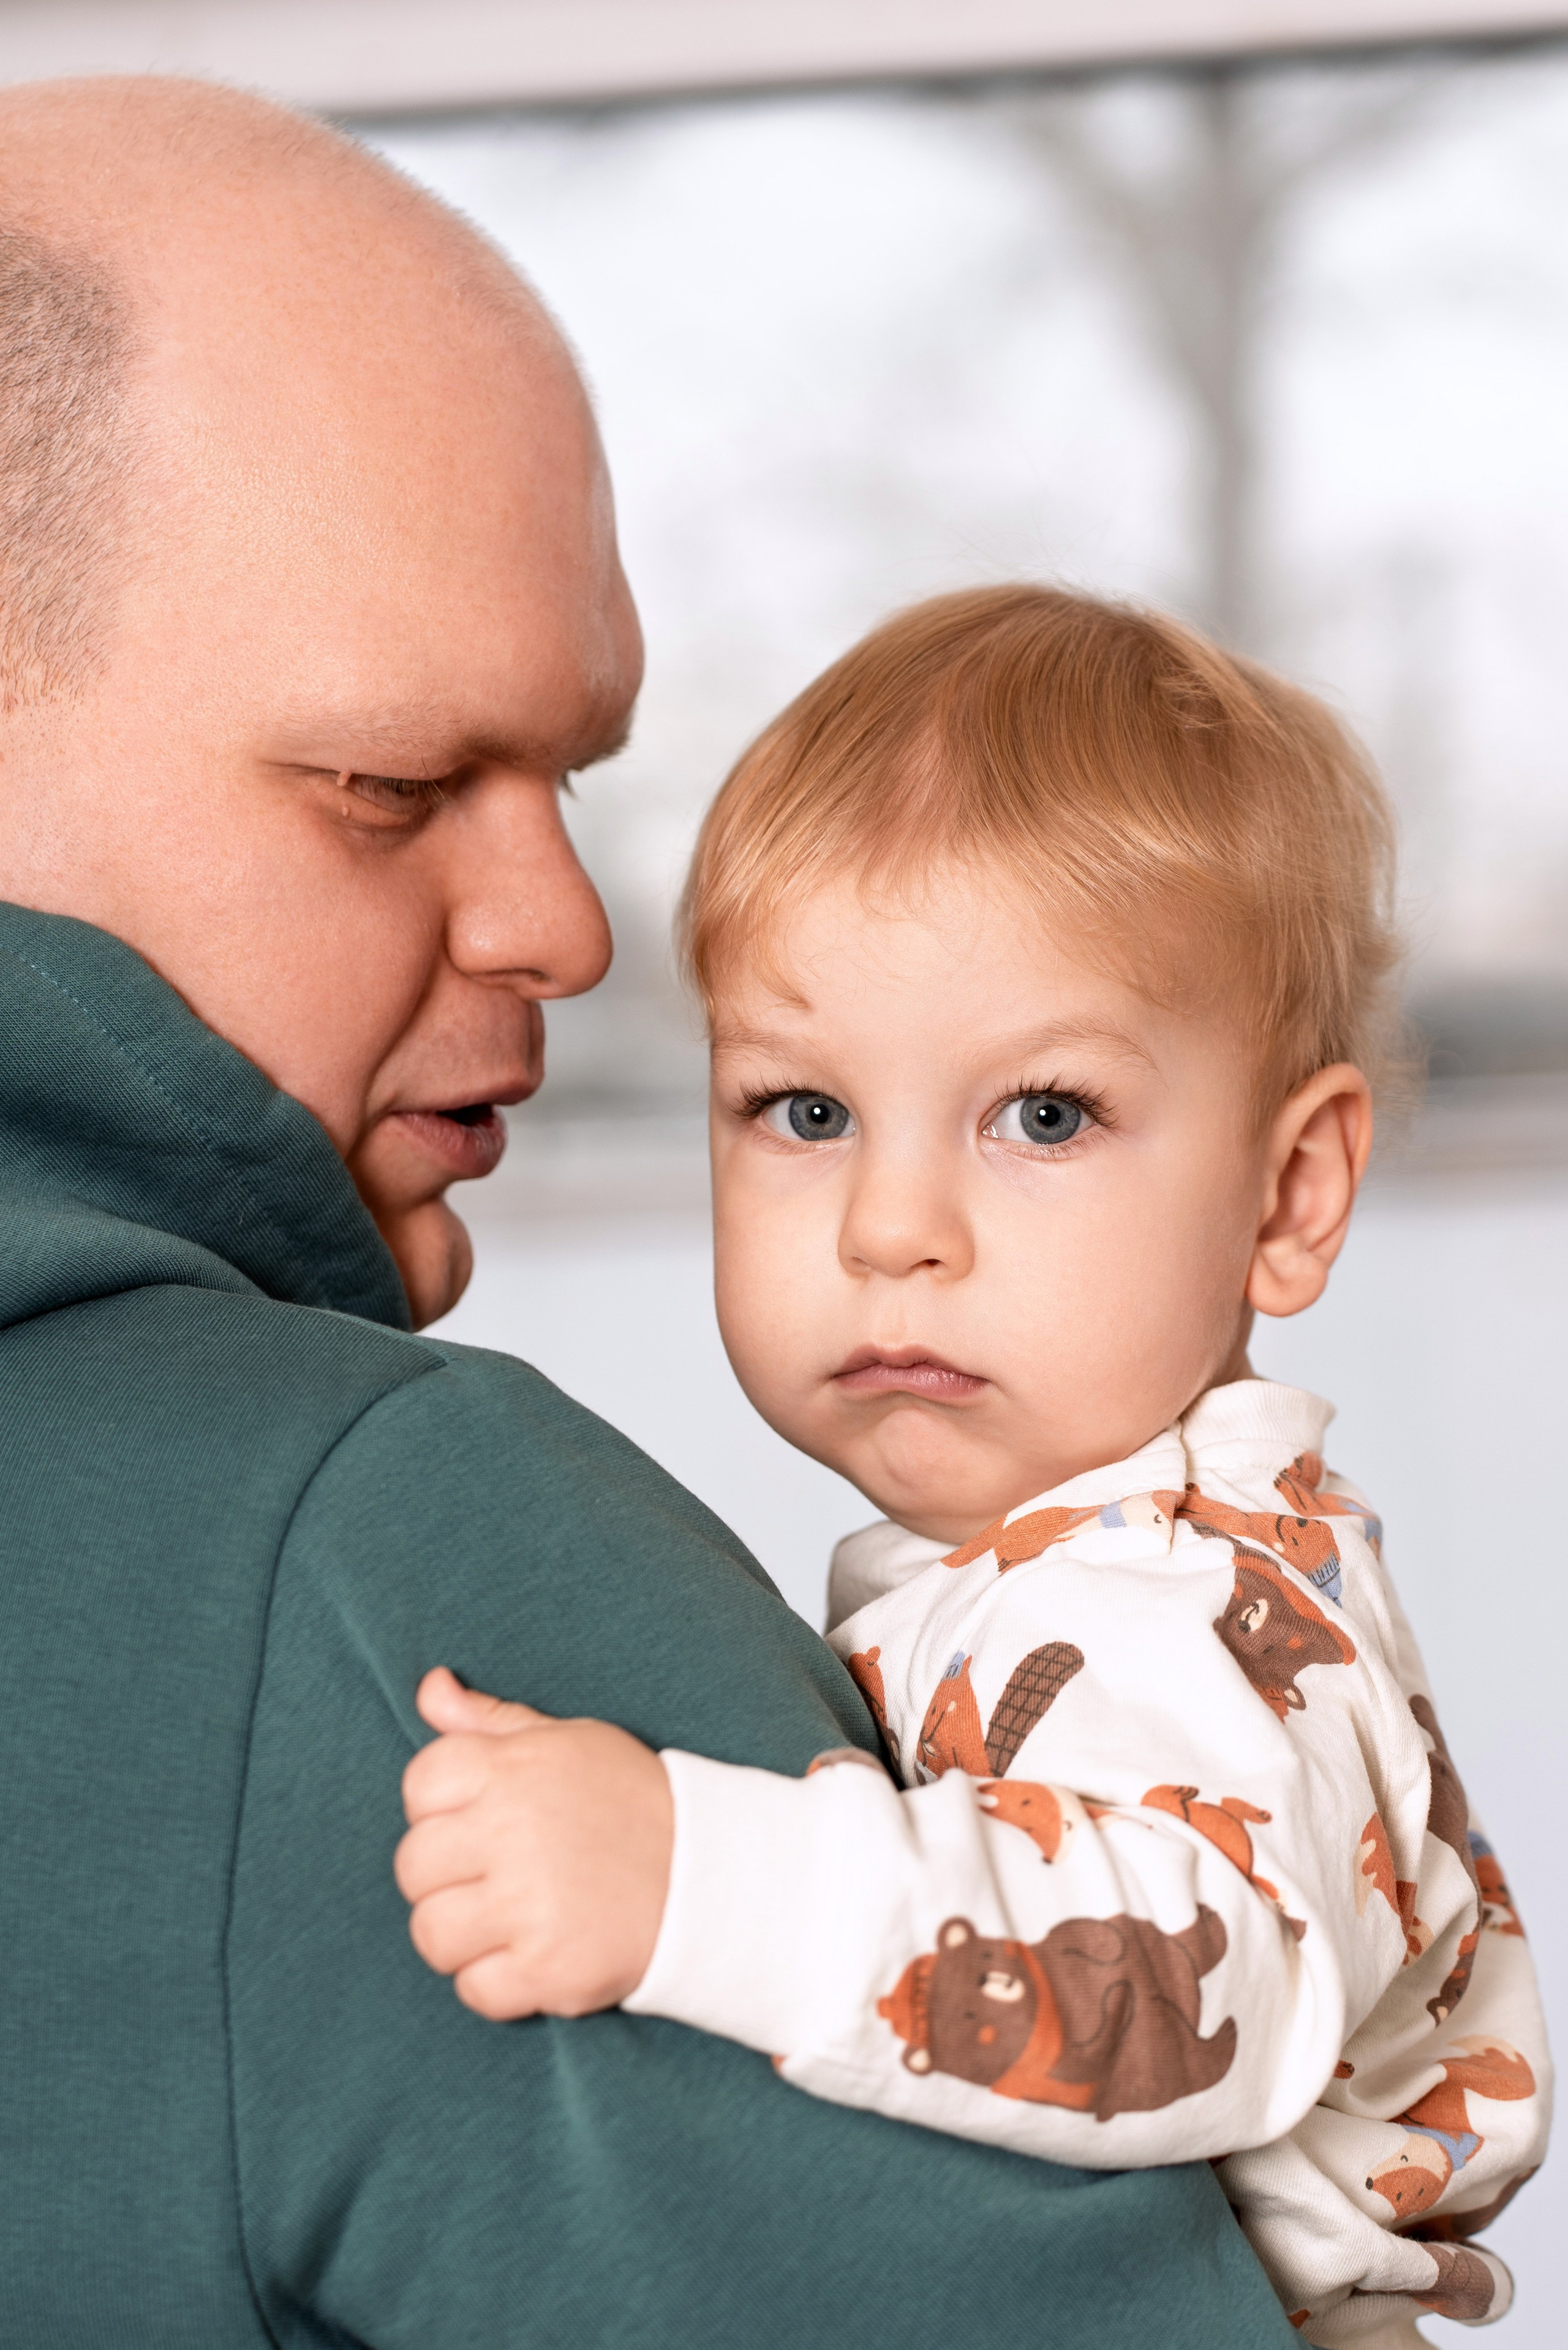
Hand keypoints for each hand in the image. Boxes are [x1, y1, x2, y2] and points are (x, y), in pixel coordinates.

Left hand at [395, 1667, 673, 2021]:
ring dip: (462, 1936)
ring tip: (509, 1920)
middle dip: (445, 1877)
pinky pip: (474, 1990)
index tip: (481, 1822)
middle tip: (496, 1877)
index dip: (441, 1809)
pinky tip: (533, 1956)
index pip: (419, 1785)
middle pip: (414, 1865)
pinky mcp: (550, 1969)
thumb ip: (489, 1720)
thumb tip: (429, 1687)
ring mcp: (531, 1904)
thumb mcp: (566, 1743)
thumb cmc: (626, 1800)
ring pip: (432, 1934)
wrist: (712, 1874)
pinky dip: (497, 1984)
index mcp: (514, 1768)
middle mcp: (515, 1830)